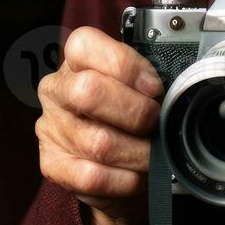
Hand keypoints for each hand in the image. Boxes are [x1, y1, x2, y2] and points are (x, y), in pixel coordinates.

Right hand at [36, 25, 163, 224]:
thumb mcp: (135, 89)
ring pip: (98, 142)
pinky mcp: (51, 165)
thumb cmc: (125, 118)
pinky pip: (93, 176)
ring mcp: (50, 127)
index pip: (84, 44)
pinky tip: (135, 176)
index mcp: (75, 61)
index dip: (125, 65)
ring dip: (137, 153)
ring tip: (152, 155)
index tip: (153, 87)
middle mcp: (56, 90)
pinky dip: (125, 180)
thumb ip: (146, 81)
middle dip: (135, 112)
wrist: (109, 164)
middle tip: (154, 124)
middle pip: (88, 92)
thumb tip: (174, 90)